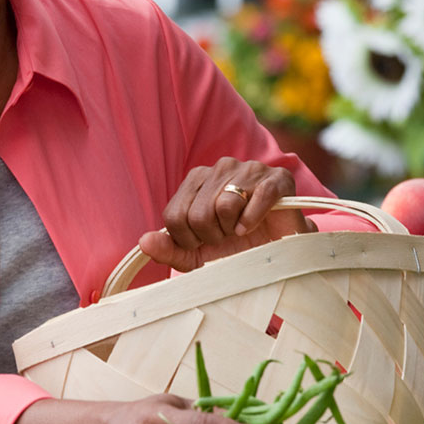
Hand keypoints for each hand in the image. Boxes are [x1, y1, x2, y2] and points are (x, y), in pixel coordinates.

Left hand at [138, 157, 314, 272]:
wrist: (279, 252)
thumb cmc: (236, 248)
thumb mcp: (197, 255)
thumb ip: (169, 249)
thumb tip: (144, 242)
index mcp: (196, 180)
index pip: (174, 216)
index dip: (189, 240)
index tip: (205, 242)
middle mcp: (220, 168)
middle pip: (197, 214)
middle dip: (213, 237)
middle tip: (227, 237)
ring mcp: (249, 169)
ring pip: (225, 205)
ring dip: (233, 229)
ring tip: (242, 230)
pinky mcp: (276, 179)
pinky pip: (256, 198)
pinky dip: (253, 220)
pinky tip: (253, 227)